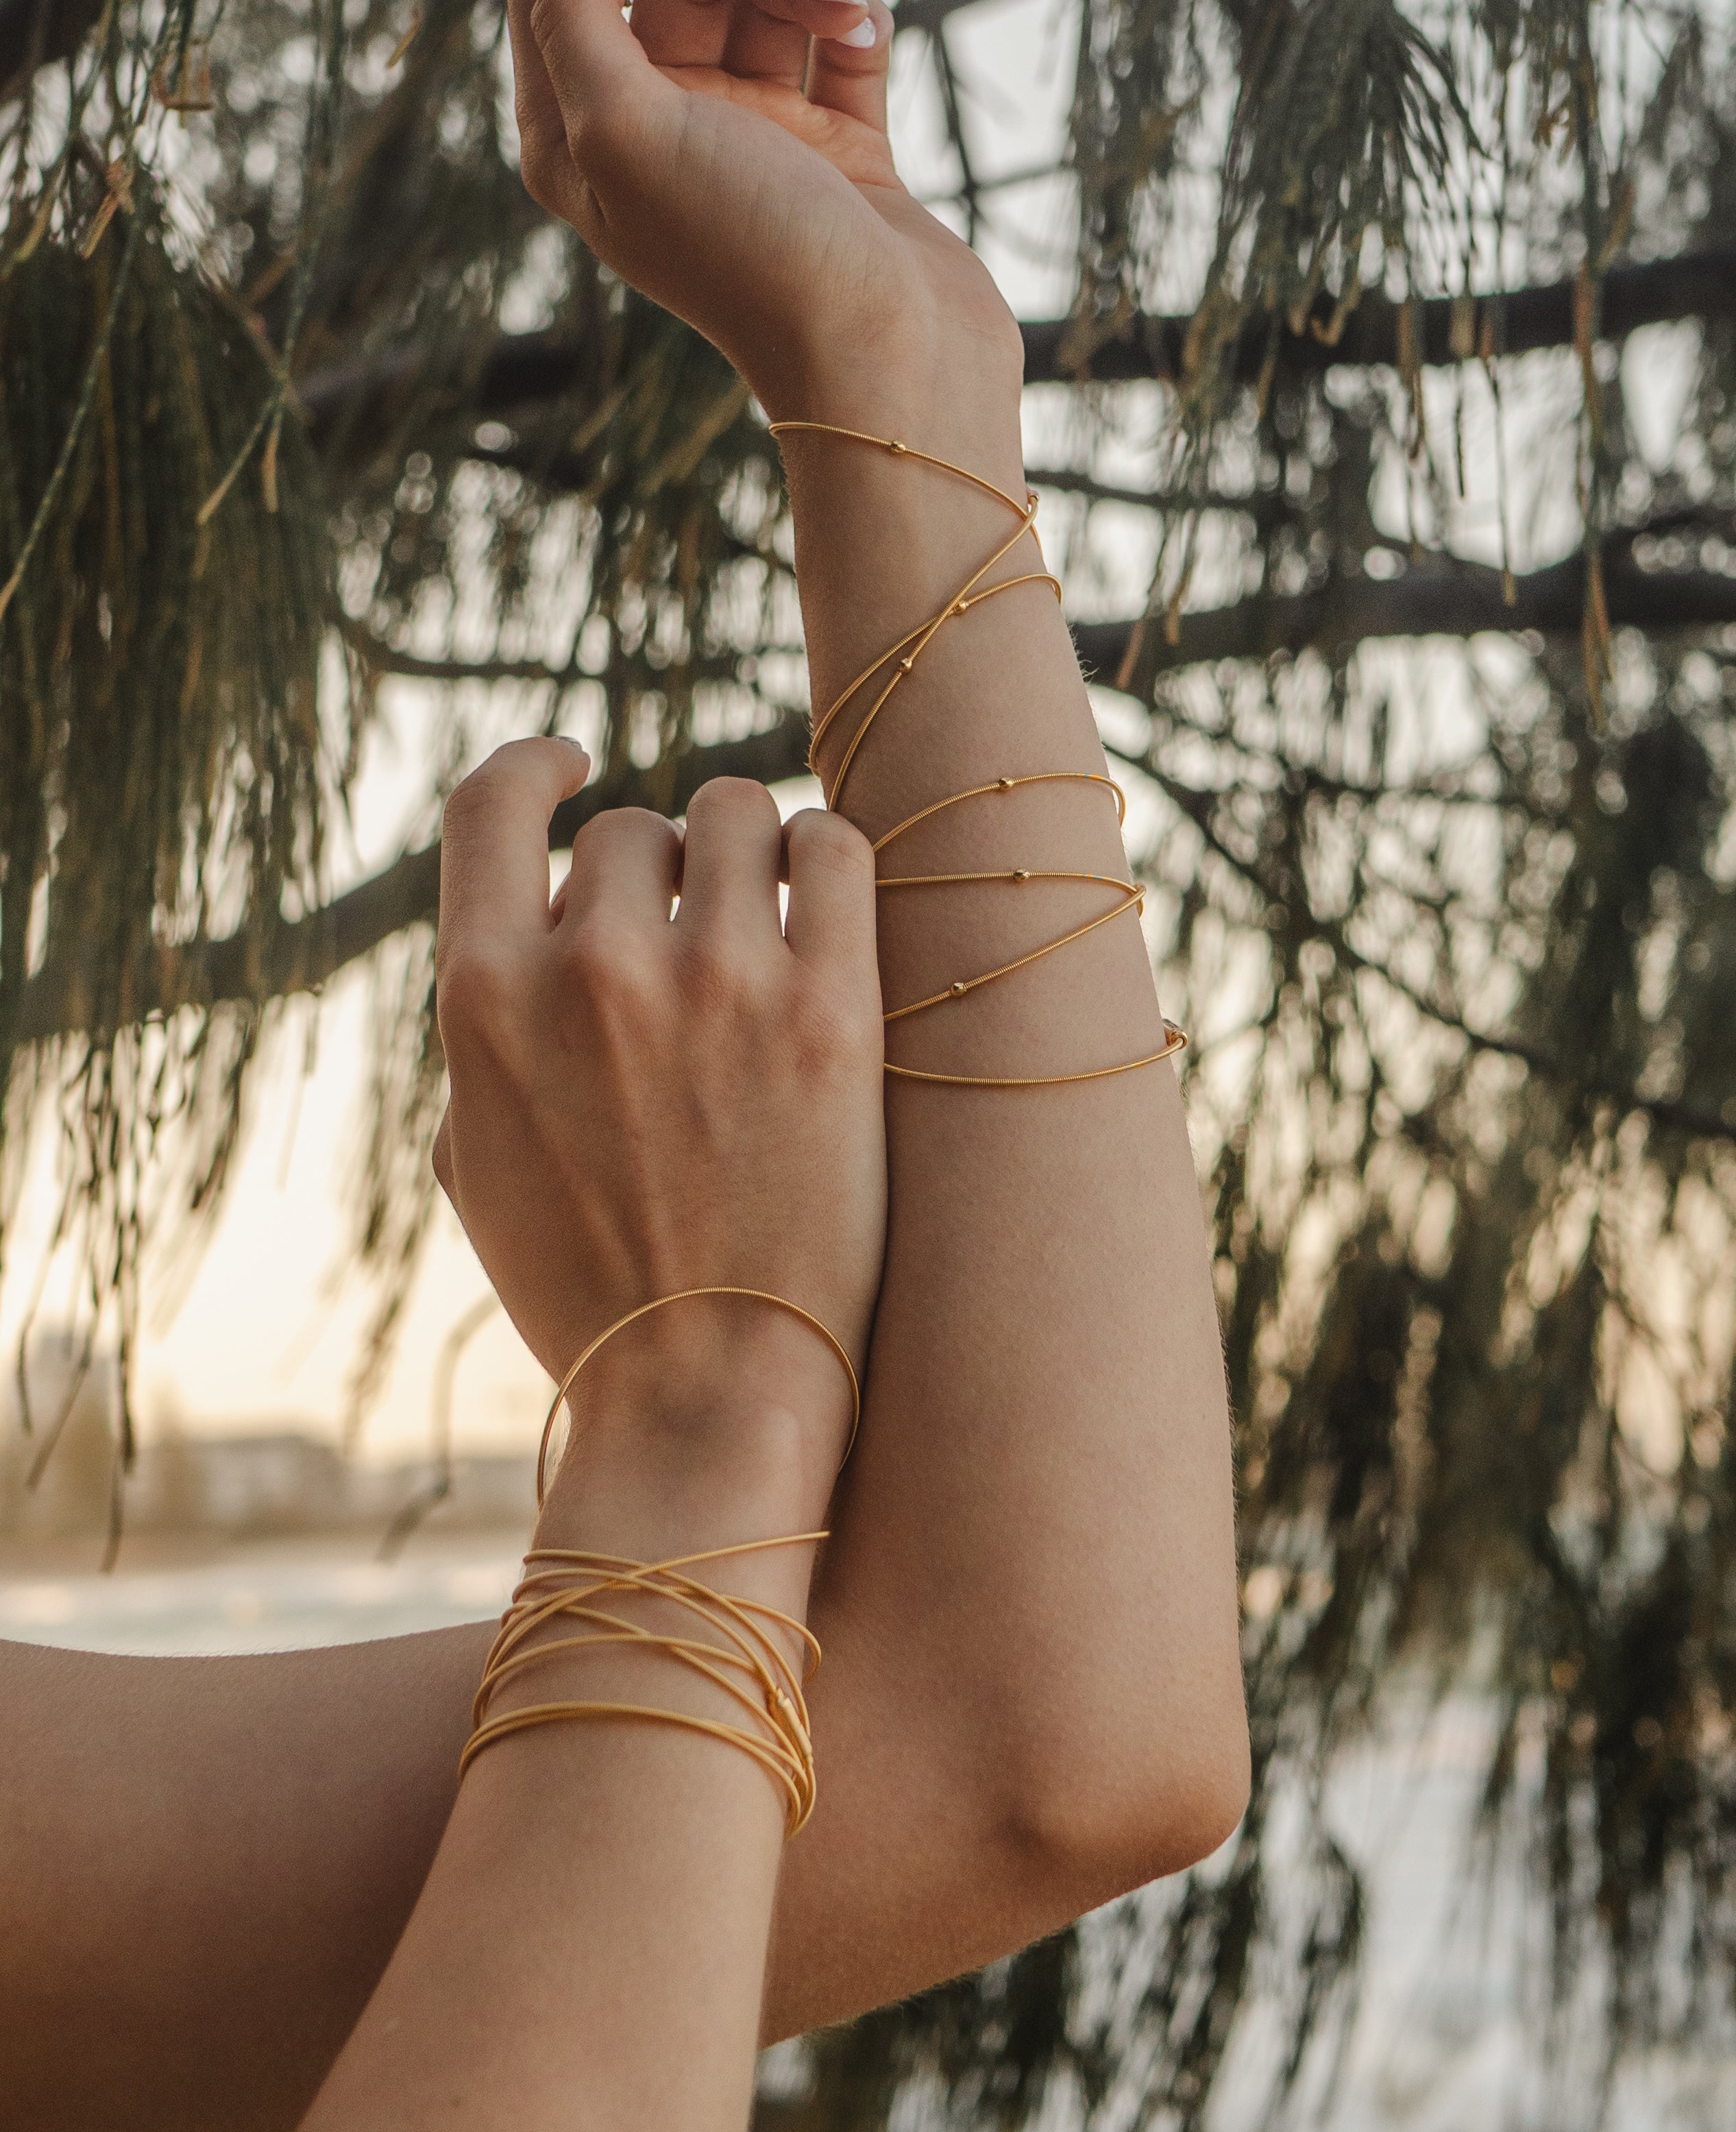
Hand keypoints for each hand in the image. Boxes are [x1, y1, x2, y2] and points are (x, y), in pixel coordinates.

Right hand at [432, 746, 885, 1487]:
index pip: (489, 806)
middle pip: (634, 828)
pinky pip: (837, 846)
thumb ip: (487, 1024)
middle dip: (662, 871)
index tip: (573, 766)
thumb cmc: (588, 1286)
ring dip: (750, 853)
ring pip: (738, 814)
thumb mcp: (476, 1153)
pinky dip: (828, 860)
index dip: (534, 767)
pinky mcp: (831, 1010)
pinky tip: (825, 908)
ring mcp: (717, 984)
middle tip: (693, 938)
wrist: (707, 1392)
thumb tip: (533, 914)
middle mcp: (593, 972)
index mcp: (484, 999)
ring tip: (768, 918)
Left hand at [505, 0, 1022, 416]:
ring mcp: (748, 135)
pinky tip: (867, 23)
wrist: (893, 367)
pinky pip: (836, 38)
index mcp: (572, 127)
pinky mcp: (835, 147)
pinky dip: (852, 18)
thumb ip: (575, 16)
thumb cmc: (752, 261)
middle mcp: (652, 125)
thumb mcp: (626, 132)